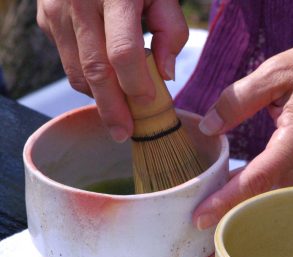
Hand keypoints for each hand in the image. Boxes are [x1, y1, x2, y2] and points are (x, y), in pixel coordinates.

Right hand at [37, 0, 187, 141]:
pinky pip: (67, 62)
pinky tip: (103, 79)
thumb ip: (171, 31)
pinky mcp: (46, 19)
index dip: (136, 85)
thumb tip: (164, 75)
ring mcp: (57, 11)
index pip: (123, 53)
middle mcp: (79, 2)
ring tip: (117, 109)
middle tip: (123, 133)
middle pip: (95, 71)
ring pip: (77, 72)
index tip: (148, 104)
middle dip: (112, 109)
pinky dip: (86, 79)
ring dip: (98, 97)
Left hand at [194, 39, 292, 256]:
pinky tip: (236, 213)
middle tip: (199, 253)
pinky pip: (276, 197)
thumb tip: (209, 126)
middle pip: (259, 204)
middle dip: (229, 227)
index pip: (254, 180)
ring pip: (268, 206)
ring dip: (241, 223)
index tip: (200, 220)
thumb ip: (239, 98)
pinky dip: (254, 208)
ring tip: (213, 243)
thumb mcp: (279, 73)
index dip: (225, 202)